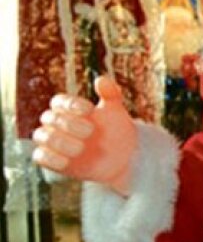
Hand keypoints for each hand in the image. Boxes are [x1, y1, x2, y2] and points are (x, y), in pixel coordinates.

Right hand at [31, 76, 135, 194]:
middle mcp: (58, 124)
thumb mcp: (116, 111)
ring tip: (81, 148)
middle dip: (68, 124)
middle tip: (90, 131)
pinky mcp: (54, 161)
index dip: (71, 104)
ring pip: (41, 136)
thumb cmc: (115, 129)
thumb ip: (110, 93)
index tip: (90, 110)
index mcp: (69, 109)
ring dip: (60, 142)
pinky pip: (40, 157)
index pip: (59, 101)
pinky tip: (68, 161)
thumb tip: (100, 79)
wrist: (123, 156)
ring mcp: (54, 143)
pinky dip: (50, 158)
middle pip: (49, 118)